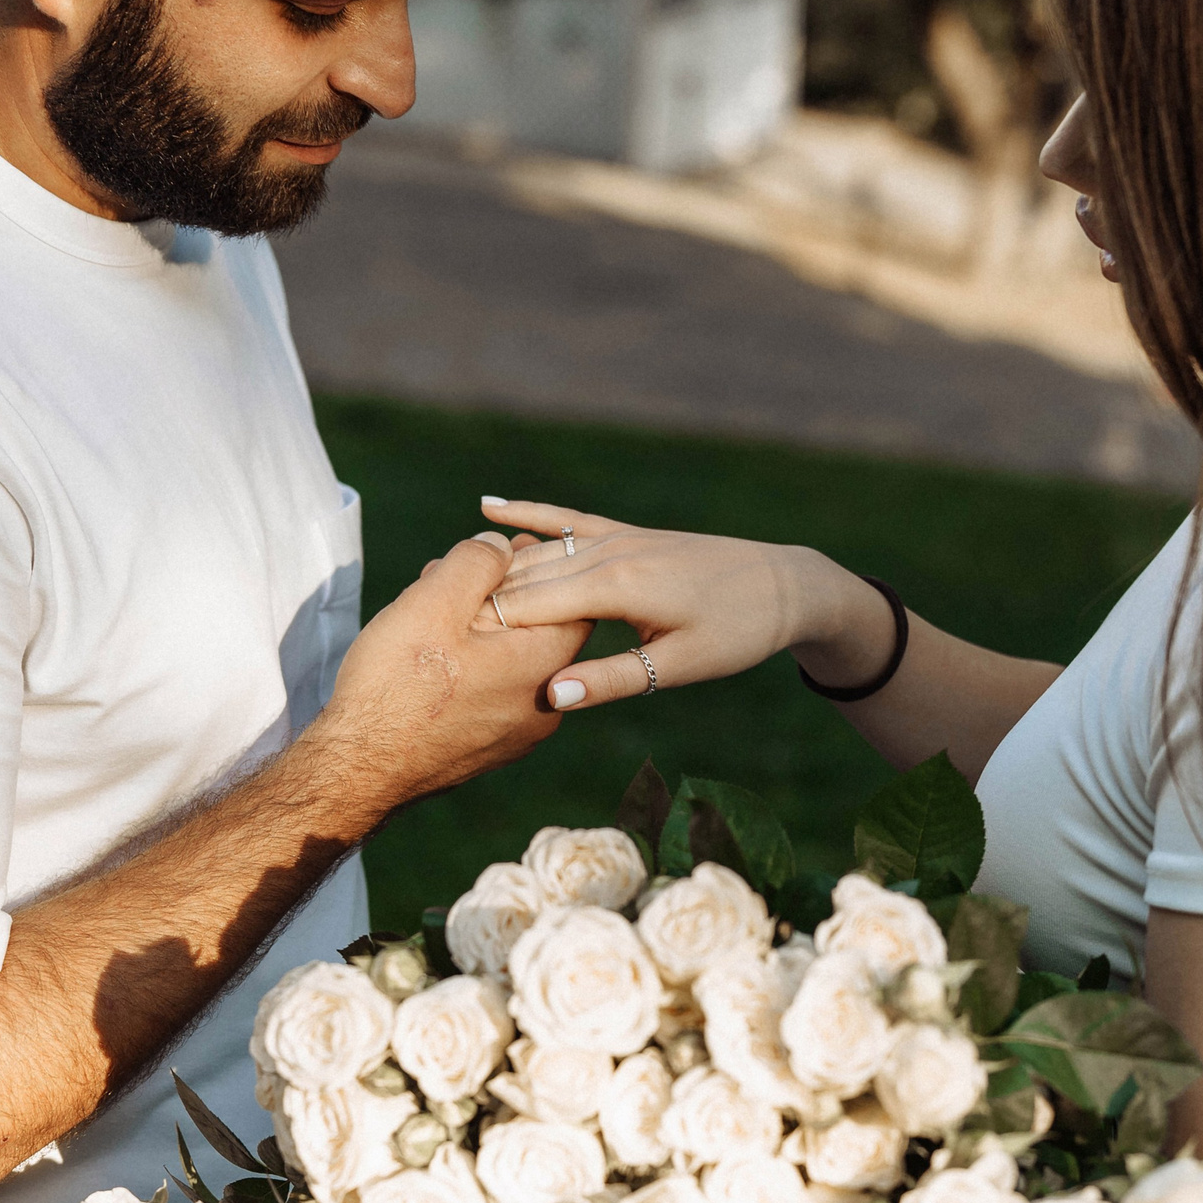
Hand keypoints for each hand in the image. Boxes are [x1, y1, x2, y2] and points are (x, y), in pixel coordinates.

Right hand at [311, 533, 591, 798]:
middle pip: (539, 631)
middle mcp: (543, 707)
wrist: (357, 772)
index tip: (507, 546)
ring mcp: (516, 735)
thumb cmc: (395, 686)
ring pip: (512, 662)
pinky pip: (494, 693)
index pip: (573, 602)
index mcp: (541, 666)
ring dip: (483, 629)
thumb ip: (476, 563)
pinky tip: (434, 652)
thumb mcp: (433, 604)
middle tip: (460, 571)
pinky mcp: (487, 750)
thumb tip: (501, 545)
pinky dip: (474, 664)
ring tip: (436, 604)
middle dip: (503, 595)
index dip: (541, 567)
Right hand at [477, 498, 884, 708]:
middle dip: (474, 599)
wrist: (783, 585)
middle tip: (419, 623)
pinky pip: (565, 521)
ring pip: (537, 551)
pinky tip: (488, 506)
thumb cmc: (736, 632)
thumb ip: (614, 680)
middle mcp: (608, 553)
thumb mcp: (679, 667)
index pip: (531, 608)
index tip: (437, 649)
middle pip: (524, 577)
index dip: (484, 628)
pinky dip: (527, 513)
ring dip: (491, 567)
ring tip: (439, 581)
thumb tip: (553, 697)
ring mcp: (614, 538)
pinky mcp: (622, 533)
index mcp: (618, 587)